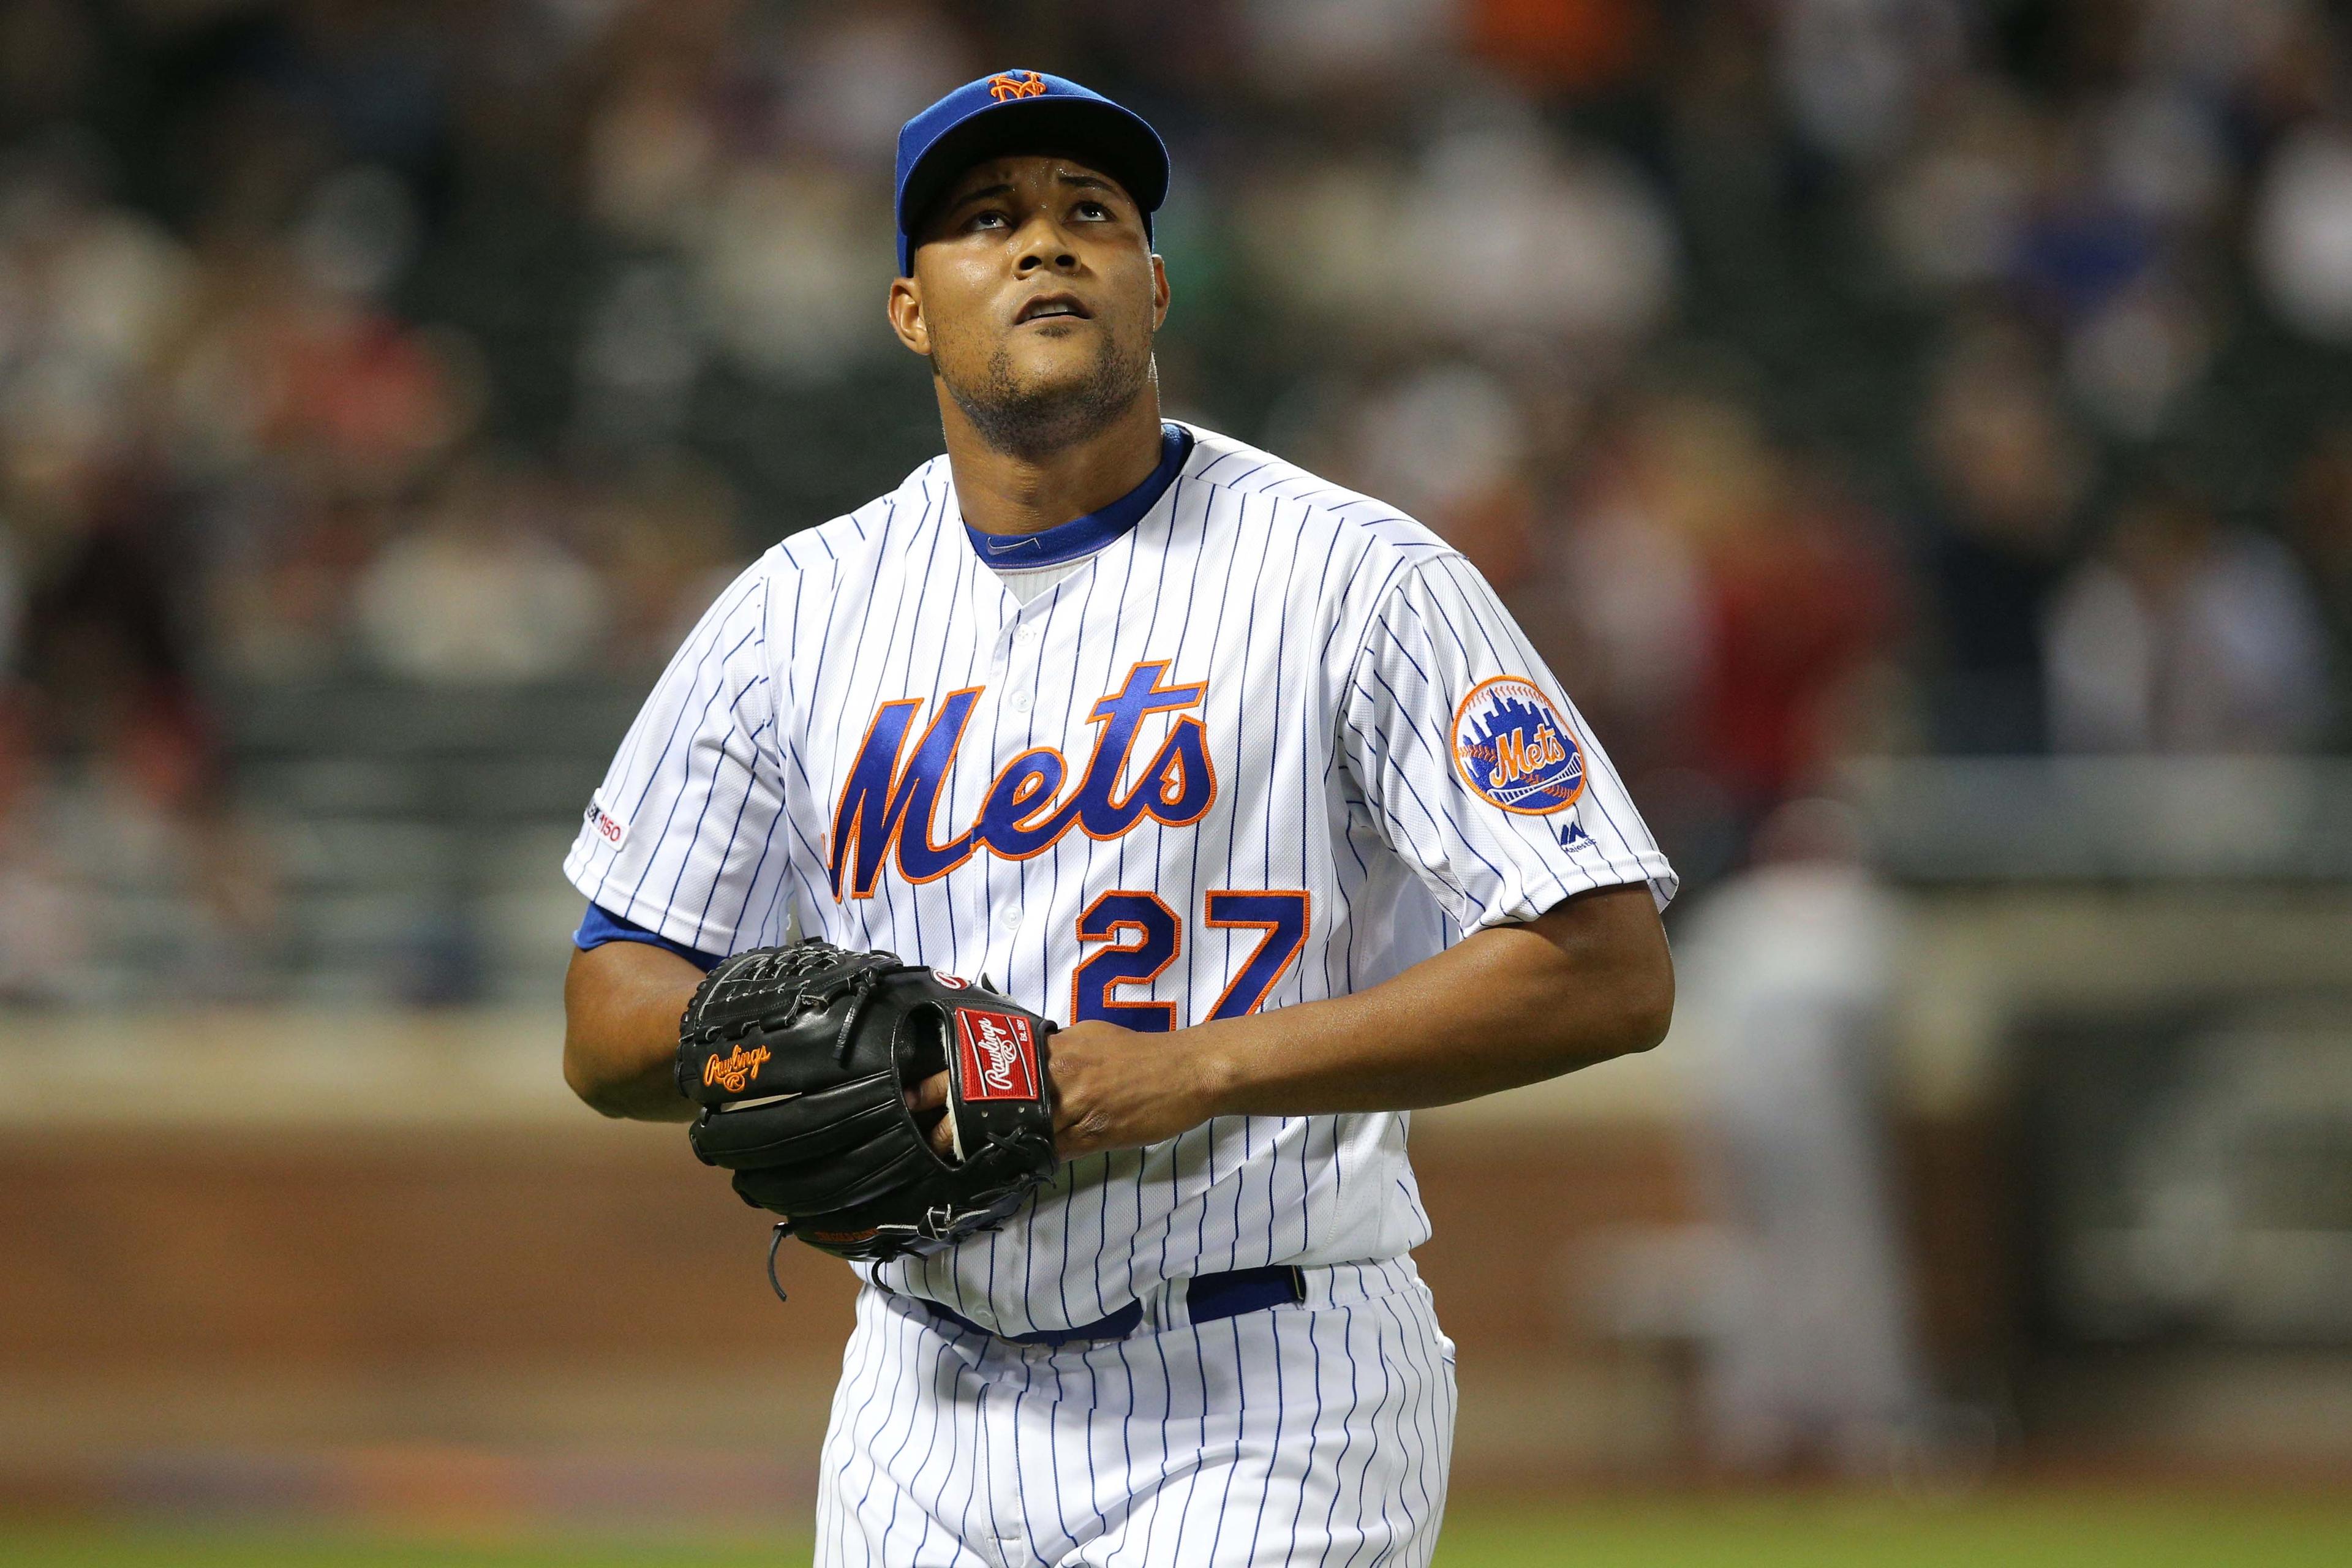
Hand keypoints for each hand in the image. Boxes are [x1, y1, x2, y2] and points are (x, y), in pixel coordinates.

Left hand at [905, 1019, 1221, 1159]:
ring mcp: (1072, 1112)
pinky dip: (1022, 1158)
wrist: (1186, 1074)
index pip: (988, 1065)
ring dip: (977, 1147)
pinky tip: (1000, 1168)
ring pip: (1012, 1133)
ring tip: (945, 1158)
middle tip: (921, 1135)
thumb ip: (1052, 1048)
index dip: (947, 1082)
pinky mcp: (1089, 1139)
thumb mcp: (1089, 1036)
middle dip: (950, 1123)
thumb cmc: (1139, 1052)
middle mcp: (1056, 1080)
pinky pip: (1046, 1151)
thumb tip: (1023, 1056)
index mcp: (1052, 1050)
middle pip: (989, 1103)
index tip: (915, 1094)